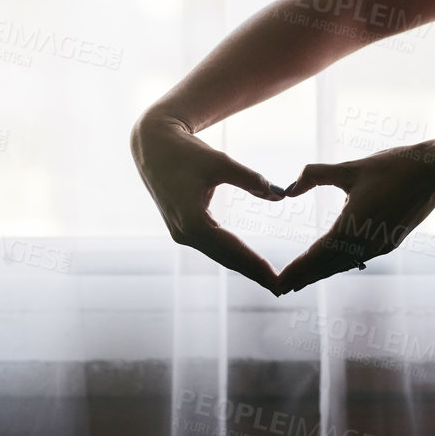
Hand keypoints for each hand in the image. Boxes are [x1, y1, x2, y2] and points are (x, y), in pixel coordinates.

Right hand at [129, 110, 284, 293]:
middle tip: (281, 288)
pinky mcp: (181, 228)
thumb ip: (251, 180)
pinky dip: (231, 254)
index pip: (233, 250)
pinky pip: (211, 246)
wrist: (153, 147)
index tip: (278, 281)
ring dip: (243, 266)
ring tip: (267, 278)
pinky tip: (247, 261)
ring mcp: (181, 233)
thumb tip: (280, 195)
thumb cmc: (186, 152)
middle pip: (226, 258)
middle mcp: (184, 233)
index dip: (257, 266)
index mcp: (192, 221)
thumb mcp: (221, 163)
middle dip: (253, 273)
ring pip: (218, 254)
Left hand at [274, 144, 434, 294]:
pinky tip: (334, 263)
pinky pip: (359, 258)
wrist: (434, 173)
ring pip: (343, 264)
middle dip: (303, 277)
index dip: (296, 270)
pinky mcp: (390, 242)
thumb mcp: (350, 168)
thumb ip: (315, 175)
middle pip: (327, 266)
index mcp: (352, 227)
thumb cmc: (392, 166)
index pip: (316, 255)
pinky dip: (341, 264)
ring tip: (302, 280)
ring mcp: (379, 246)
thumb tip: (289, 188)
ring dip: (321, 273)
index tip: (278, 283)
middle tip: (281, 289)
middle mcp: (365, 244)